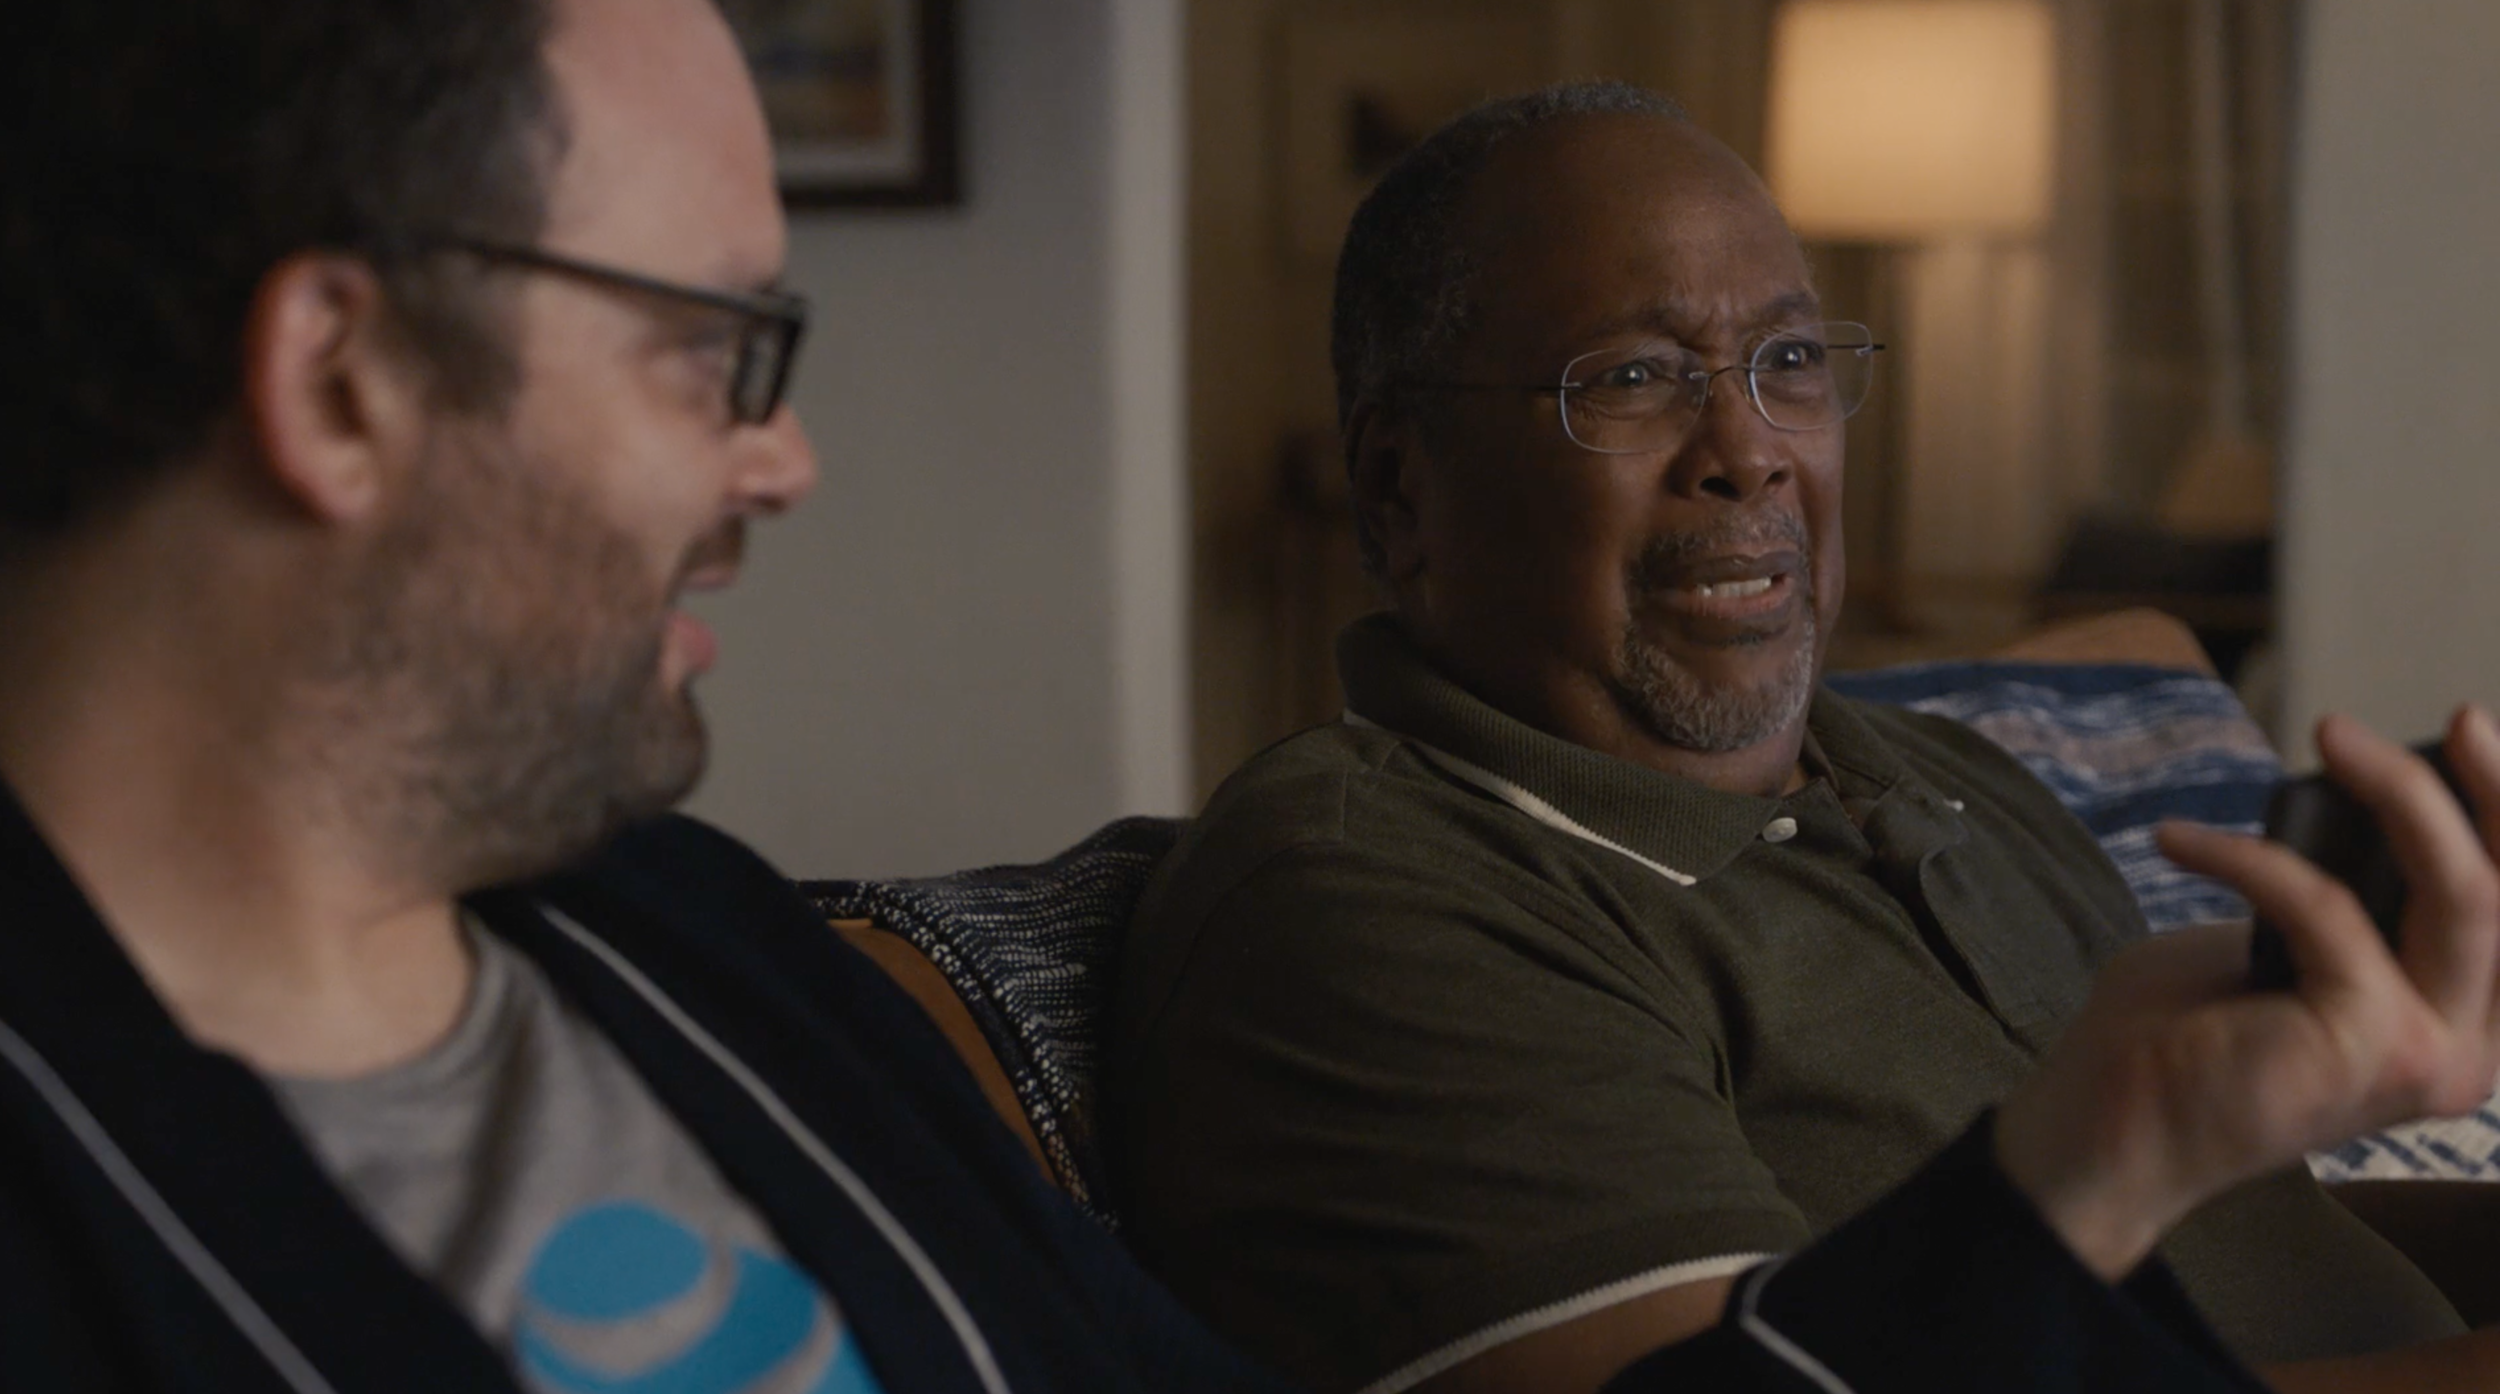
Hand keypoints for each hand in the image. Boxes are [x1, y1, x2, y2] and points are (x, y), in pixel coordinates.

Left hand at [1995, 706, 2499, 1279]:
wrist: (2105, 1127)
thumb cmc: (2186, 1033)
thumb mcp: (2287, 948)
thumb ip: (2351, 901)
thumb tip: (2371, 807)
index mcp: (2458, 1030)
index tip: (2478, 731)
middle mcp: (2468, 1055)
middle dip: (2491, 790)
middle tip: (2456, 716)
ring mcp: (2432, 1055)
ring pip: (2465, 892)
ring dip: (2403, 793)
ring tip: (2332, 734)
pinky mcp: (2374, 1042)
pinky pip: (2326, 906)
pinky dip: (2248, 857)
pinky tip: (2178, 840)